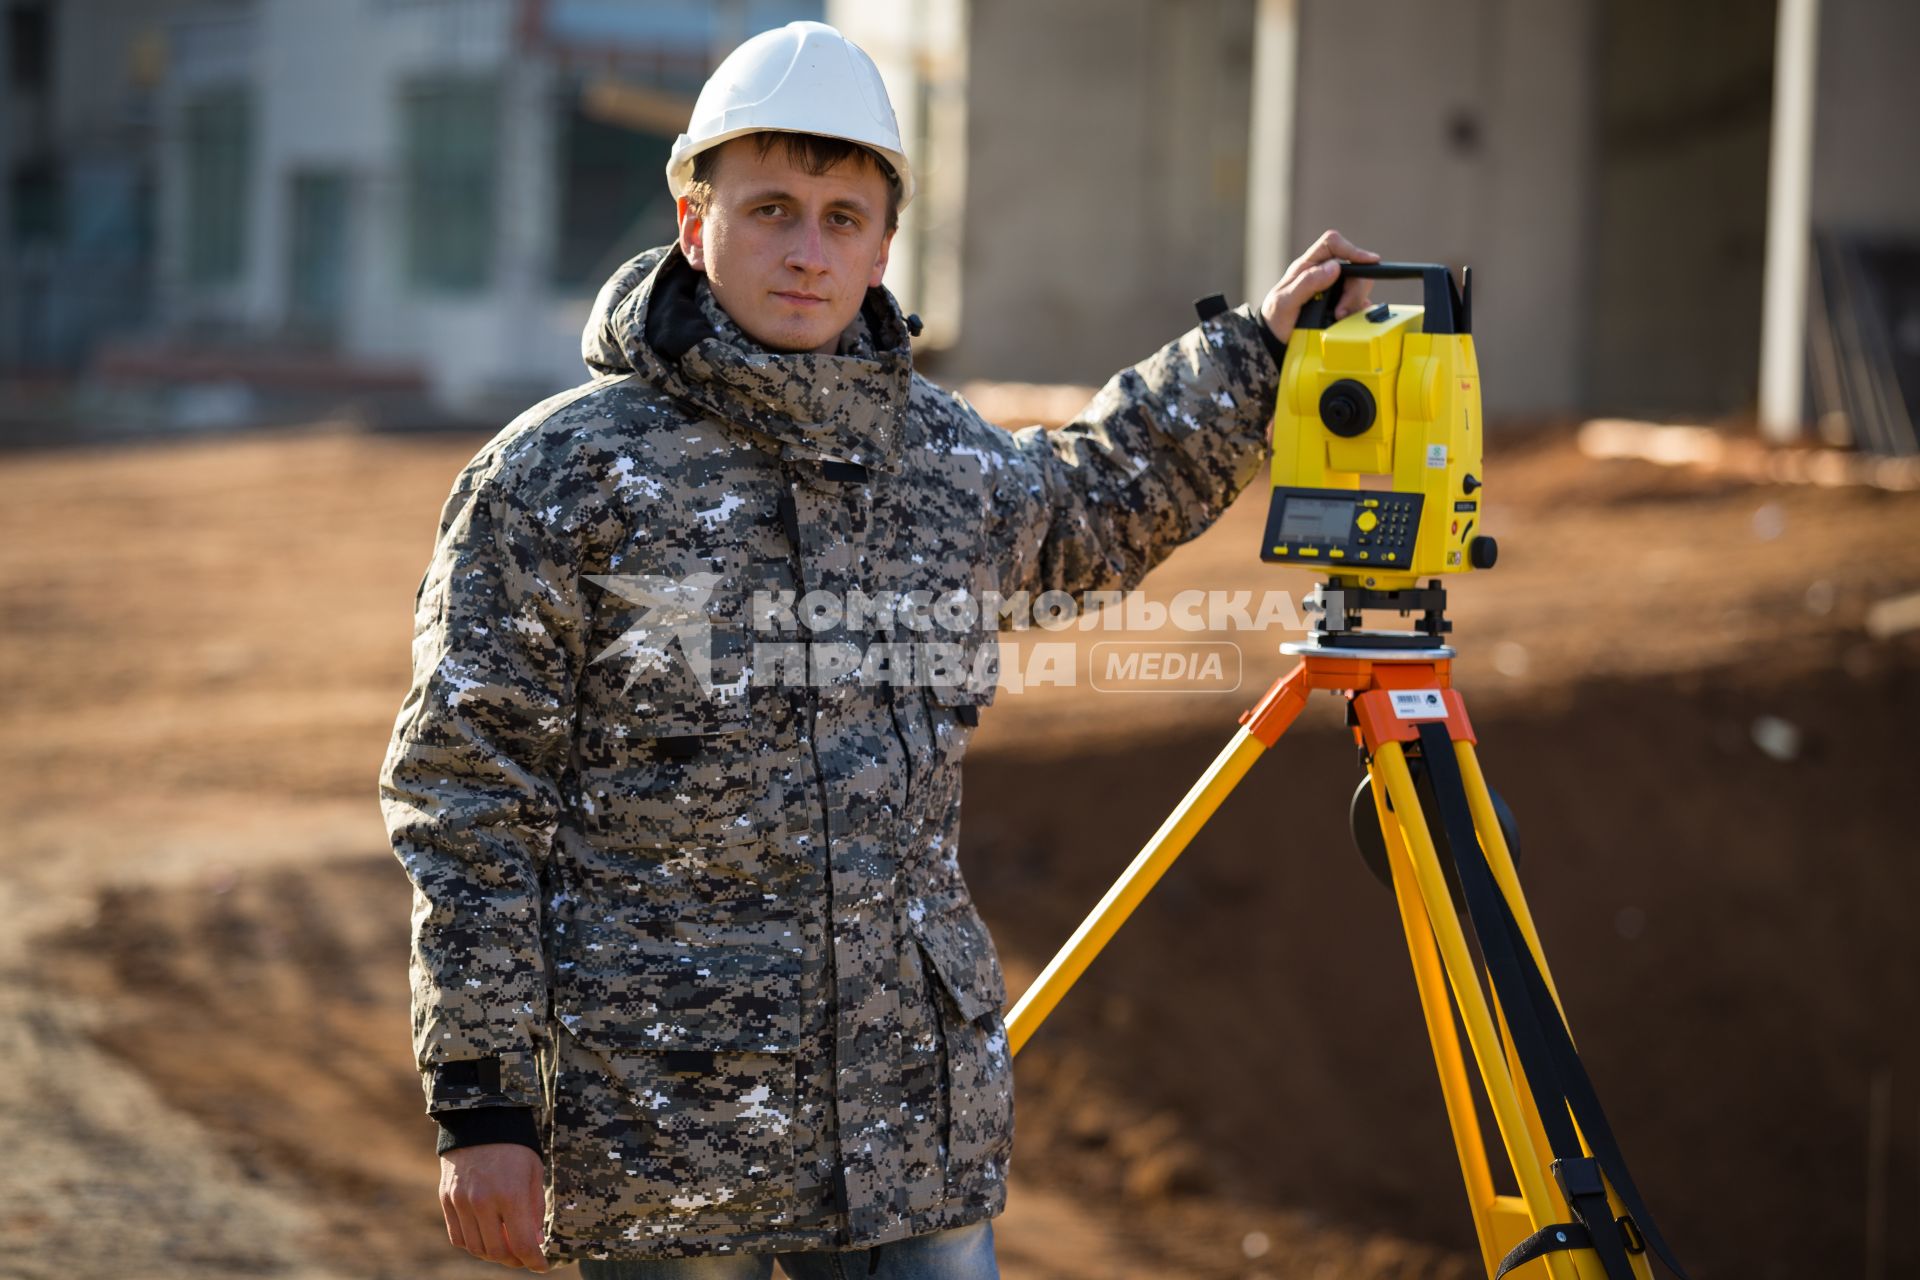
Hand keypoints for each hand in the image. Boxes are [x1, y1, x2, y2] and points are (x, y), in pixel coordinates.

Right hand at [440, 1143, 549, 1270]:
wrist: (480, 1120)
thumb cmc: (515, 1147)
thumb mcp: (534, 1174)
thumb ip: (534, 1211)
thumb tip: (535, 1243)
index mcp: (510, 1194)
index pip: (521, 1244)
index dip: (533, 1261)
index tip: (541, 1266)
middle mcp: (483, 1201)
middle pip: (496, 1252)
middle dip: (514, 1260)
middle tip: (524, 1257)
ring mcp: (461, 1202)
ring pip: (475, 1248)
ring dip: (493, 1255)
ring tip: (506, 1247)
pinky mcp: (446, 1200)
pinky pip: (457, 1236)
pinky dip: (472, 1244)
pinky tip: (486, 1238)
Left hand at [1259, 228, 1382, 343]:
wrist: (1275, 339)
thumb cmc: (1275, 317)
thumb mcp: (1285, 301)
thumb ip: (1308, 283)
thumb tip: (1333, 267)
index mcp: (1308, 265)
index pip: (1332, 244)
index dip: (1352, 249)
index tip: (1368, 261)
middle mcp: (1322, 273)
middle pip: (1353, 267)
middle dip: (1355, 289)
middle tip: (1342, 309)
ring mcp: (1333, 289)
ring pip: (1359, 286)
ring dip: (1355, 302)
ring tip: (1338, 317)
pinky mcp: (1340, 304)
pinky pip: (1359, 303)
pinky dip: (1356, 312)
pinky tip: (1344, 320)